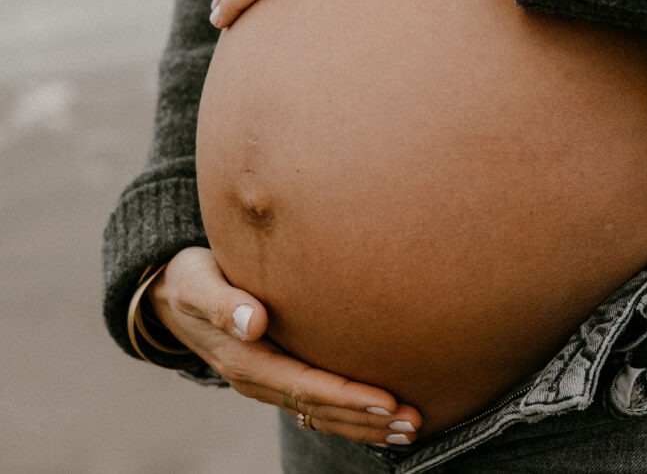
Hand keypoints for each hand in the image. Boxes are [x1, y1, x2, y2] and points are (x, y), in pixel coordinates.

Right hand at [148, 247, 421, 444]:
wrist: (170, 295)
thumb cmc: (190, 280)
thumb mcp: (196, 284)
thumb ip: (221, 303)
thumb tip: (252, 322)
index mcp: (246, 362)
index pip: (306, 387)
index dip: (348, 397)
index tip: (388, 402)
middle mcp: (260, 381)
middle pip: (321, 409)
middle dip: (368, 419)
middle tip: (415, 421)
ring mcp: (270, 383)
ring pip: (323, 414)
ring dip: (366, 425)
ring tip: (411, 427)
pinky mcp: (279, 376)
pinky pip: (318, 405)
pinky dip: (352, 415)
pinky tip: (383, 417)